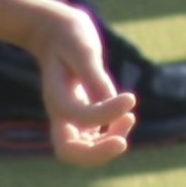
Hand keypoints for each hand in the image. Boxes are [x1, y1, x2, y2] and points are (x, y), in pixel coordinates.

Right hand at [29, 7, 135, 166]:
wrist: (55, 32)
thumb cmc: (69, 36)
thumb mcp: (83, 49)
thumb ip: (94, 76)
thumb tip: (110, 100)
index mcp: (56, 96)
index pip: (77, 117)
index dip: (105, 114)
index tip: (130, 98)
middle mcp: (60, 113)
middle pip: (69, 151)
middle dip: (96, 154)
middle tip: (122, 143)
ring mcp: (70, 117)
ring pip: (82, 150)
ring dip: (107, 147)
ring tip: (128, 119)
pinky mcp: (82, 115)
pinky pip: (94, 139)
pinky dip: (111, 135)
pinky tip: (127, 117)